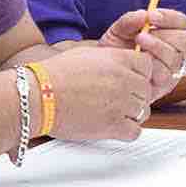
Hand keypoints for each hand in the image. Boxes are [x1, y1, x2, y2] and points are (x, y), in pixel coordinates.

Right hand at [41, 45, 155, 141]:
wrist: (38, 95)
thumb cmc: (54, 75)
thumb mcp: (87, 54)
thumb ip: (111, 59)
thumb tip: (121, 64)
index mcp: (119, 59)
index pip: (148, 66)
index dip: (139, 75)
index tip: (131, 81)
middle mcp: (124, 79)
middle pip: (146, 89)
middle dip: (135, 95)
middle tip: (119, 100)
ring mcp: (121, 103)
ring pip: (143, 110)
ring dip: (131, 113)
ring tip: (113, 114)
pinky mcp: (113, 125)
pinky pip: (135, 131)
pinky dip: (127, 131)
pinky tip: (114, 127)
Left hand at [100, 8, 185, 101]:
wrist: (102, 75)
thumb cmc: (115, 50)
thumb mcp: (118, 31)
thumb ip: (130, 20)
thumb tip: (144, 14)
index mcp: (170, 34)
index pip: (181, 22)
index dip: (170, 17)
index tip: (152, 16)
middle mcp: (176, 52)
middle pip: (185, 40)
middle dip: (163, 36)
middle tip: (140, 36)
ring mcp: (172, 71)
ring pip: (175, 58)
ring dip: (156, 50)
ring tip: (136, 48)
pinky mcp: (164, 87)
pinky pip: (165, 76)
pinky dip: (151, 68)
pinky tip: (137, 65)